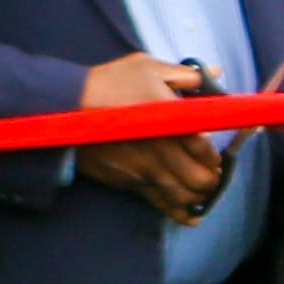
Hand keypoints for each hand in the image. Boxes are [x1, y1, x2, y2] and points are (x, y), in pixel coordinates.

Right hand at [76, 53, 231, 224]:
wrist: (67, 107)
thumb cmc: (110, 83)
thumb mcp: (149, 67)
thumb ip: (187, 75)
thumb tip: (215, 72)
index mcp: (170, 122)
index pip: (206, 150)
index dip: (215, 156)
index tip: (216, 155)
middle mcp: (161, 151)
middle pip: (201, 179)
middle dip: (213, 179)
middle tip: (213, 172)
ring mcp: (144, 170)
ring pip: (184, 196)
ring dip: (199, 195)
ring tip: (202, 188)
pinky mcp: (129, 181)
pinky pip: (161, 204)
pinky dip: (181, 212)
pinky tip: (193, 215)